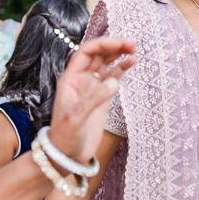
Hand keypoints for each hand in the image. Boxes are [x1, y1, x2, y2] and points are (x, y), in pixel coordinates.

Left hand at [48, 37, 136, 163]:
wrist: (67, 155)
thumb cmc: (65, 137)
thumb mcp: (76, 118)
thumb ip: (94, 99)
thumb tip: (114, 82)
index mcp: (70, 79)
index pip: (85, 52)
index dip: (102, 44)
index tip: (119, 43)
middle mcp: (81, 79)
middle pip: (97, 54)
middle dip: (113, 46)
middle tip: (131, 43)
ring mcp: (92, 88)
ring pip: (106, 63)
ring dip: (119, 53)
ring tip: (134, 48)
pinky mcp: (102, 98)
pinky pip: (113, 77)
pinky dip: (122, 68)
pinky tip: (132, 61)